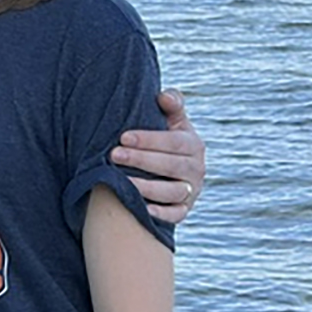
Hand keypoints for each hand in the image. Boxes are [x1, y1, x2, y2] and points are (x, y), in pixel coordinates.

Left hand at [113, 87, 204, 224]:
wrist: (171, 168)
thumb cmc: (165, 140)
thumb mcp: (172, 121)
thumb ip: (172, 105)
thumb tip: (164, 96)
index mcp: (194, 145)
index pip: (173, 142)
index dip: (148, 139)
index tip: (123, 137)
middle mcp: (197, 169)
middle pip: (171, 166)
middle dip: (141, 160)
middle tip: (114, 155)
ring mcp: (191, 191)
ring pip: (172, 192)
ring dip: (146, 187)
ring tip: (122, 181)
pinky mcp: (184, 209)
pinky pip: (176, 215)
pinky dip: (162, 213)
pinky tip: (143, 208)